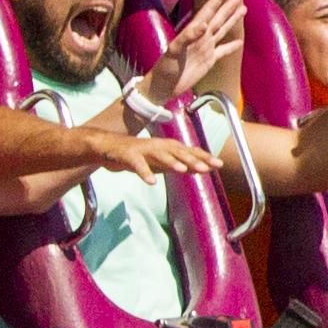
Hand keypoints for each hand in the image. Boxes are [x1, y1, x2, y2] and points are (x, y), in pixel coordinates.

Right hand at [89, 124, 219, 182]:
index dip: (204, 157)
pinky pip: (137, 165)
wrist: (109, 148)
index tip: (219, 164)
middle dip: (193, 159)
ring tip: (183, 170)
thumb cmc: (138, 155)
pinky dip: (144, 172)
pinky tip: (151, 182)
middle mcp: (158, 146)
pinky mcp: (129, 155)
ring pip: (160, 155)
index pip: (189, 151)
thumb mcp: (162, 161)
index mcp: (167, 147)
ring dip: (171, 162)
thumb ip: (180, 164)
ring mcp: (144, 149)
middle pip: (178, 152)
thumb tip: (201, 168)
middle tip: (207, 168)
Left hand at [162, 0, 249, 103]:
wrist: (163, 86)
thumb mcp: (174, 51)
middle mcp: (201, 37)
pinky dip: (231, 46)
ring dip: (232, 19)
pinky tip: (239, 41)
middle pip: (218, 17)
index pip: (208, 10)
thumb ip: (188, 36)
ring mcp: (205, 48)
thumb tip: (204, 24)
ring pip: (222, 30)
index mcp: (193, 31)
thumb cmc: (165, 68)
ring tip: (243, 9)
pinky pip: (223, 51)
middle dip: (229, 5)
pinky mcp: (208, 61)